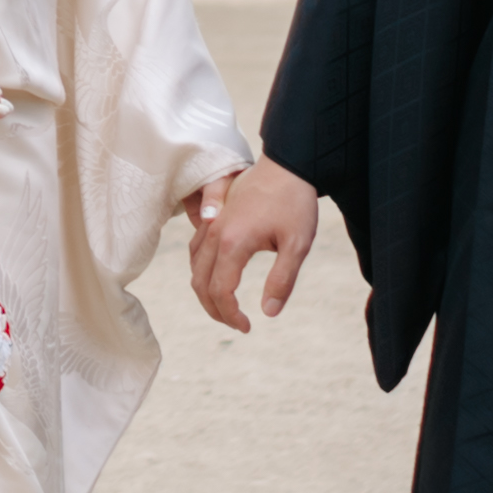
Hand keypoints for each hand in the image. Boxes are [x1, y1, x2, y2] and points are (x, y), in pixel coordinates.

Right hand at [192, 160, 323, 333]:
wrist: (287, 166)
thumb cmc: (295, 203)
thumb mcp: (297, 245)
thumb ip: (282, 280)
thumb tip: (269, 312)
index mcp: (233, 243)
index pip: (221, 291)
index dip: (231, 315)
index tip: (248, 327)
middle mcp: (215, 234)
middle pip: (201, 283)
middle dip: (215, 310)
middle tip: (238, 324)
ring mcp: (211, 224)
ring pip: (195, 268)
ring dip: (206, 292)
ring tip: (227, 307)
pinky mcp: (214, 218)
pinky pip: (196, 251)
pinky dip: (202, 272)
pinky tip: (217, 278)